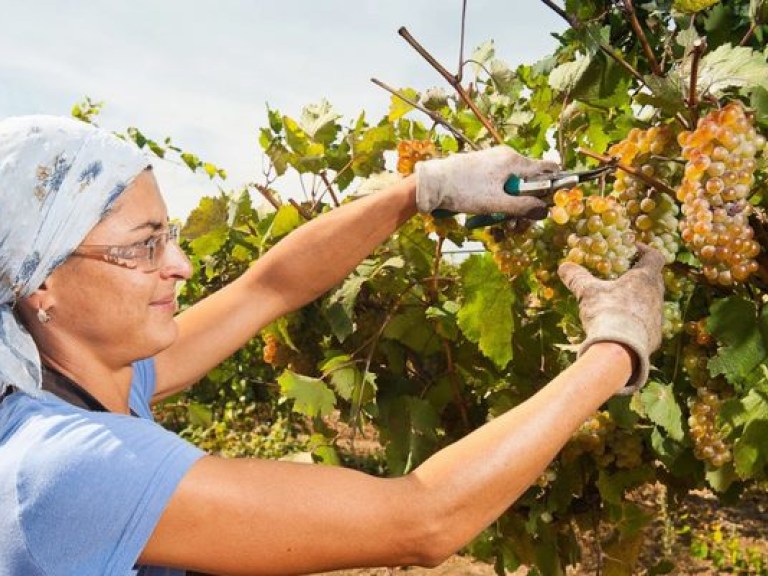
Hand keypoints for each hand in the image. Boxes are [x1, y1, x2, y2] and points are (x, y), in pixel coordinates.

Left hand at [415, 146, 559, 218]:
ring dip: (510, 203)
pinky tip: (488, 211)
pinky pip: (498, 183)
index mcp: (513, 160)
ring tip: (499, 219)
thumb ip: (522, 207)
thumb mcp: (496, 203)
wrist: (432, 184)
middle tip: (517, 221)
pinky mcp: (480, 167)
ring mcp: (492, 161)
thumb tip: (545, 210)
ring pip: (511, 184)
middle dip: (526, 201)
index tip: (552, 200)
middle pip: (527, 180)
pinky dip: (498, 197)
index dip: (552, 185)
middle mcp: (505, 156)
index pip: (545, 168)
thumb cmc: (464, 191)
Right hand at [557, 244, 664, 393]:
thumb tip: (564, 266)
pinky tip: (621, 325)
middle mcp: (657, 295)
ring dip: (639, 299)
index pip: (654, 257)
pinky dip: (637, 320)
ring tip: (619, 302)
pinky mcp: (655, 337)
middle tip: (623, 276)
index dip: (645, 251)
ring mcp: (658, 317)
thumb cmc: (607, 312)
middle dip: (640, 276)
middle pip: (654, 279)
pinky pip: (647, 323)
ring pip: (651, 302)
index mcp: (645, 278)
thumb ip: (577, 277)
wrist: (621, 349)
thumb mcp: (587, 292)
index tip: (633, 249)